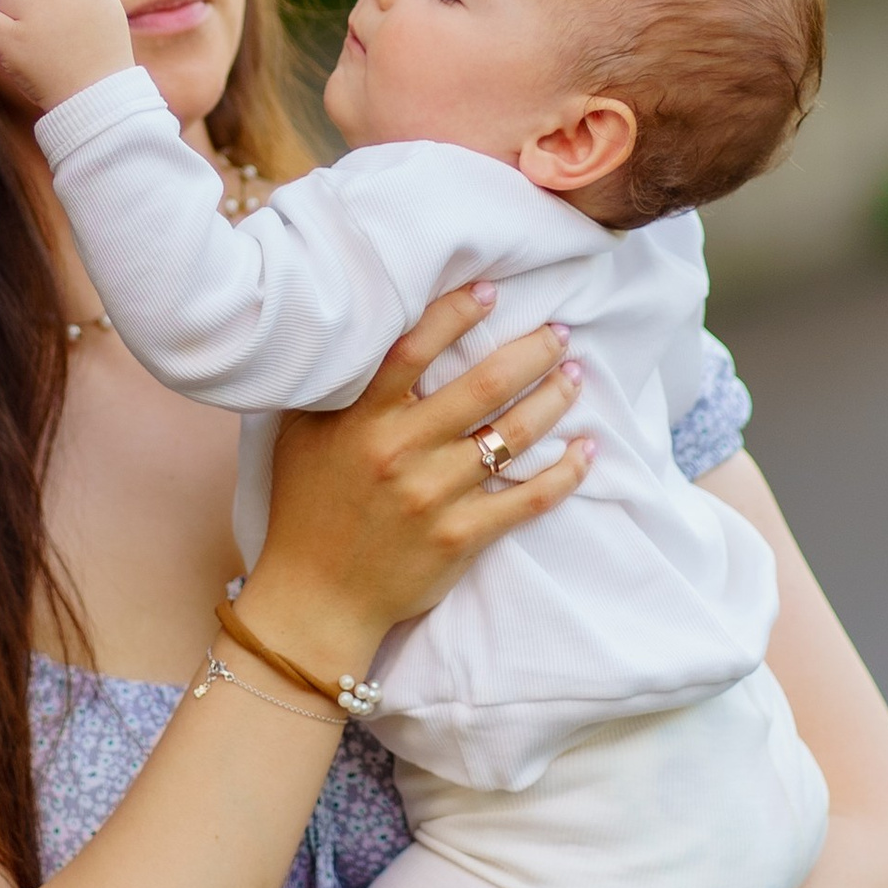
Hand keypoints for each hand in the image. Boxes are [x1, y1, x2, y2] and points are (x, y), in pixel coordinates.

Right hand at [230, 289, 592, 690]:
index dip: (456, 313)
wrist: (315, 596)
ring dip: (553, 400)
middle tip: (559, 332)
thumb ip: (336, 387)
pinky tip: (585, 450)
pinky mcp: (461, 538)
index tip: (491, 291)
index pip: (413, 350)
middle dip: (531, 351)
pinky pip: (527, 500)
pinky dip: (565, 473)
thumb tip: (366, 331)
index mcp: (361, 421)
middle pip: (483, 386)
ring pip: (513, 437)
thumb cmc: (307, 506)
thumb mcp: (302, 435)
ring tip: (573, 377)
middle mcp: (401, 453)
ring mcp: (434, 497)